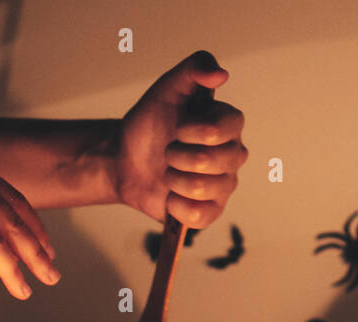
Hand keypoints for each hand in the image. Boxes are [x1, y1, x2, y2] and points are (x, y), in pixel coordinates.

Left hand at [114, 50, 246, 227]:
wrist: (125, 160)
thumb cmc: (149, 124)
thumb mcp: (166, 88)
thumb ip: (194, 70)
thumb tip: (222, 74)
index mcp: (228, 125)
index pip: (229, 127)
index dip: (198, 130)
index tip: (177, 129)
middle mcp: (233, 156)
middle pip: (214, 160)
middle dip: (178, 155)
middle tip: (168, 151)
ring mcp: (224, 186)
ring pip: (203, 188)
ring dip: (173, 179)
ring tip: (167, 172)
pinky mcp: (210, 212)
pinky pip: (200, 215)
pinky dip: (176, 206)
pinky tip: (170, 196)